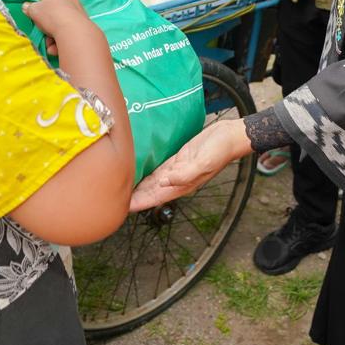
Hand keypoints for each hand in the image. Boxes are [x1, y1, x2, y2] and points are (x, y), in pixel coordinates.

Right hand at [23, 0, 98, 56]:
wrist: (73, 30)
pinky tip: (57, 48)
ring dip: (52, 36)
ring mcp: (77, 11)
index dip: (38, 5)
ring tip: (49, 44)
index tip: (35, 15)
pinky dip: (62, 40)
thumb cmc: (50, 16)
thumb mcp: (33, 10)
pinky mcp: (83, 24)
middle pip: (53, 13)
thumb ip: (28, 8)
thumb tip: (26, 6)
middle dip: (46, 25)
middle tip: (42, 32)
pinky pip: (68, 32)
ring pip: (60, 25)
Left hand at [130, 118, 250, 210]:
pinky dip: (148, 172)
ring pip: (153, 181)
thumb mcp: (203, 162)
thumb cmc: (220, 150)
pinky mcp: (178, 157)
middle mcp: (177, 179)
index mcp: (182, 184)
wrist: (230, 136)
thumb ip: (185, 173)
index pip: (155, 197)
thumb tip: (164, 182)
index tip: (122, 208)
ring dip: (139, 186)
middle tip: (114, 200)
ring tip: (121, 188)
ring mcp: (177, 168)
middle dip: (134, 197)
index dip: (139, 203)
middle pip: (151, 192)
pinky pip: (159, 168)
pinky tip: (138, 171)